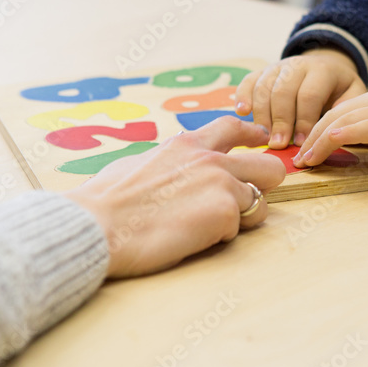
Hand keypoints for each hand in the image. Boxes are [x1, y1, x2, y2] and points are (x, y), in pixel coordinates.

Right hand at [65, 117, 285, 277]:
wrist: (98, 225)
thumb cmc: (106, 201)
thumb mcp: (140, 164)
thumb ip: (169, 162)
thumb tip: (170, 169)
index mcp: (187, 144)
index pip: (234, 127)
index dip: (254, 136)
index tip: (263, 142)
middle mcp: (211, 159)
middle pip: (269, 165)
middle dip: (264, 184)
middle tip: (248, 201)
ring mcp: (221, 184)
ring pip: (259, 203)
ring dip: (240, 218)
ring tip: (206, 228)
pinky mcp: (224, 213)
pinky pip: (239, 229)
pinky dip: (221, 237)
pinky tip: (192, 238)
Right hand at [234, 49, 366, 149]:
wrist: (327, 67)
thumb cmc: (340, 90)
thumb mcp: (353, 97)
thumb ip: (345, 112)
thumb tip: (334, 135)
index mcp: (322, 70)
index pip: (309, 95)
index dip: (304, 120)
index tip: (301, 143)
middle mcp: (297, 65)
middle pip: (283, 91)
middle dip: (280, 121)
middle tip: (279, 145)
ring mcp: (277, 67)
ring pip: (264, 88)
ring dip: (262, 115)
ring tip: (263, 138)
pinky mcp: (262, 72)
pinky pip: (249, 81)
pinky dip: (242, 95)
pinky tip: (242, 112)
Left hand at [294, 90, 367, 170]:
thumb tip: (353, 149)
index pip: (337, 113)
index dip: (315, 132)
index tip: (302, 151)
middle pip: (330, 115)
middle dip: (308, 137)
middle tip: (294, 159)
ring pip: (339, 120)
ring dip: (316, 142)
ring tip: (303, 162)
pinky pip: (359, 127)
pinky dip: (336, 137)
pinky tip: (323, 148)